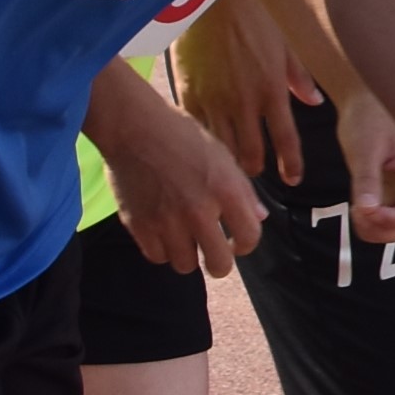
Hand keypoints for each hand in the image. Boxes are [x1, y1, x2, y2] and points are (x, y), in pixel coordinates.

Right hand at [96, 74, 267, 278]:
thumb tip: (258, 219)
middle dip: (219, 262)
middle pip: (219, 265)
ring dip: (188, 255)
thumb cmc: (182, 136)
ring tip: (185, 239)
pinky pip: (157, 257)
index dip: (246, 244)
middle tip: (213, 252)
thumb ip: (242, 191)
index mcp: (225, 190)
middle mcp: (198, 210)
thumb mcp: (222, 156)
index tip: (237, 243)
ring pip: (185, 266)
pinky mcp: (140, 225)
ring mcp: (167, 221)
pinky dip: (162, 250)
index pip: (249, 237)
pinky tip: (164, 234)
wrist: (135, 127)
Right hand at [172, 0, 318, 184]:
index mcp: (271, 90)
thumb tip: (315, 102)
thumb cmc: (254, 20)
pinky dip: (205, 143)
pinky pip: (198, 131)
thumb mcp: (285, 47)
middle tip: (258, 175)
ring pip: (222, 149)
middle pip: (251, 153)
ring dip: (230, 163)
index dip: (291, 164)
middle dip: (256, 170)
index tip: (293, 179)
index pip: (286, 139)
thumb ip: (299, 78)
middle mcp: (244, 102)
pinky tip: (206, 148)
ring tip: (232, 170)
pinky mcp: (189, 96)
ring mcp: (214, 102)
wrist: (213, 1)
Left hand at [335, 86, 394, 245]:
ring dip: (376, 228)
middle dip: (384, 229)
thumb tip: (367, 211)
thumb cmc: (368, 115)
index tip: (368, 212)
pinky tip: (357, 204)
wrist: (364, 98)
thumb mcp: (365, 148)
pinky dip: (370, 219)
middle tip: (358, 213)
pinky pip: (385, 214)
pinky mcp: (388, 188)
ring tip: (356, 209)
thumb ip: (367, 181)